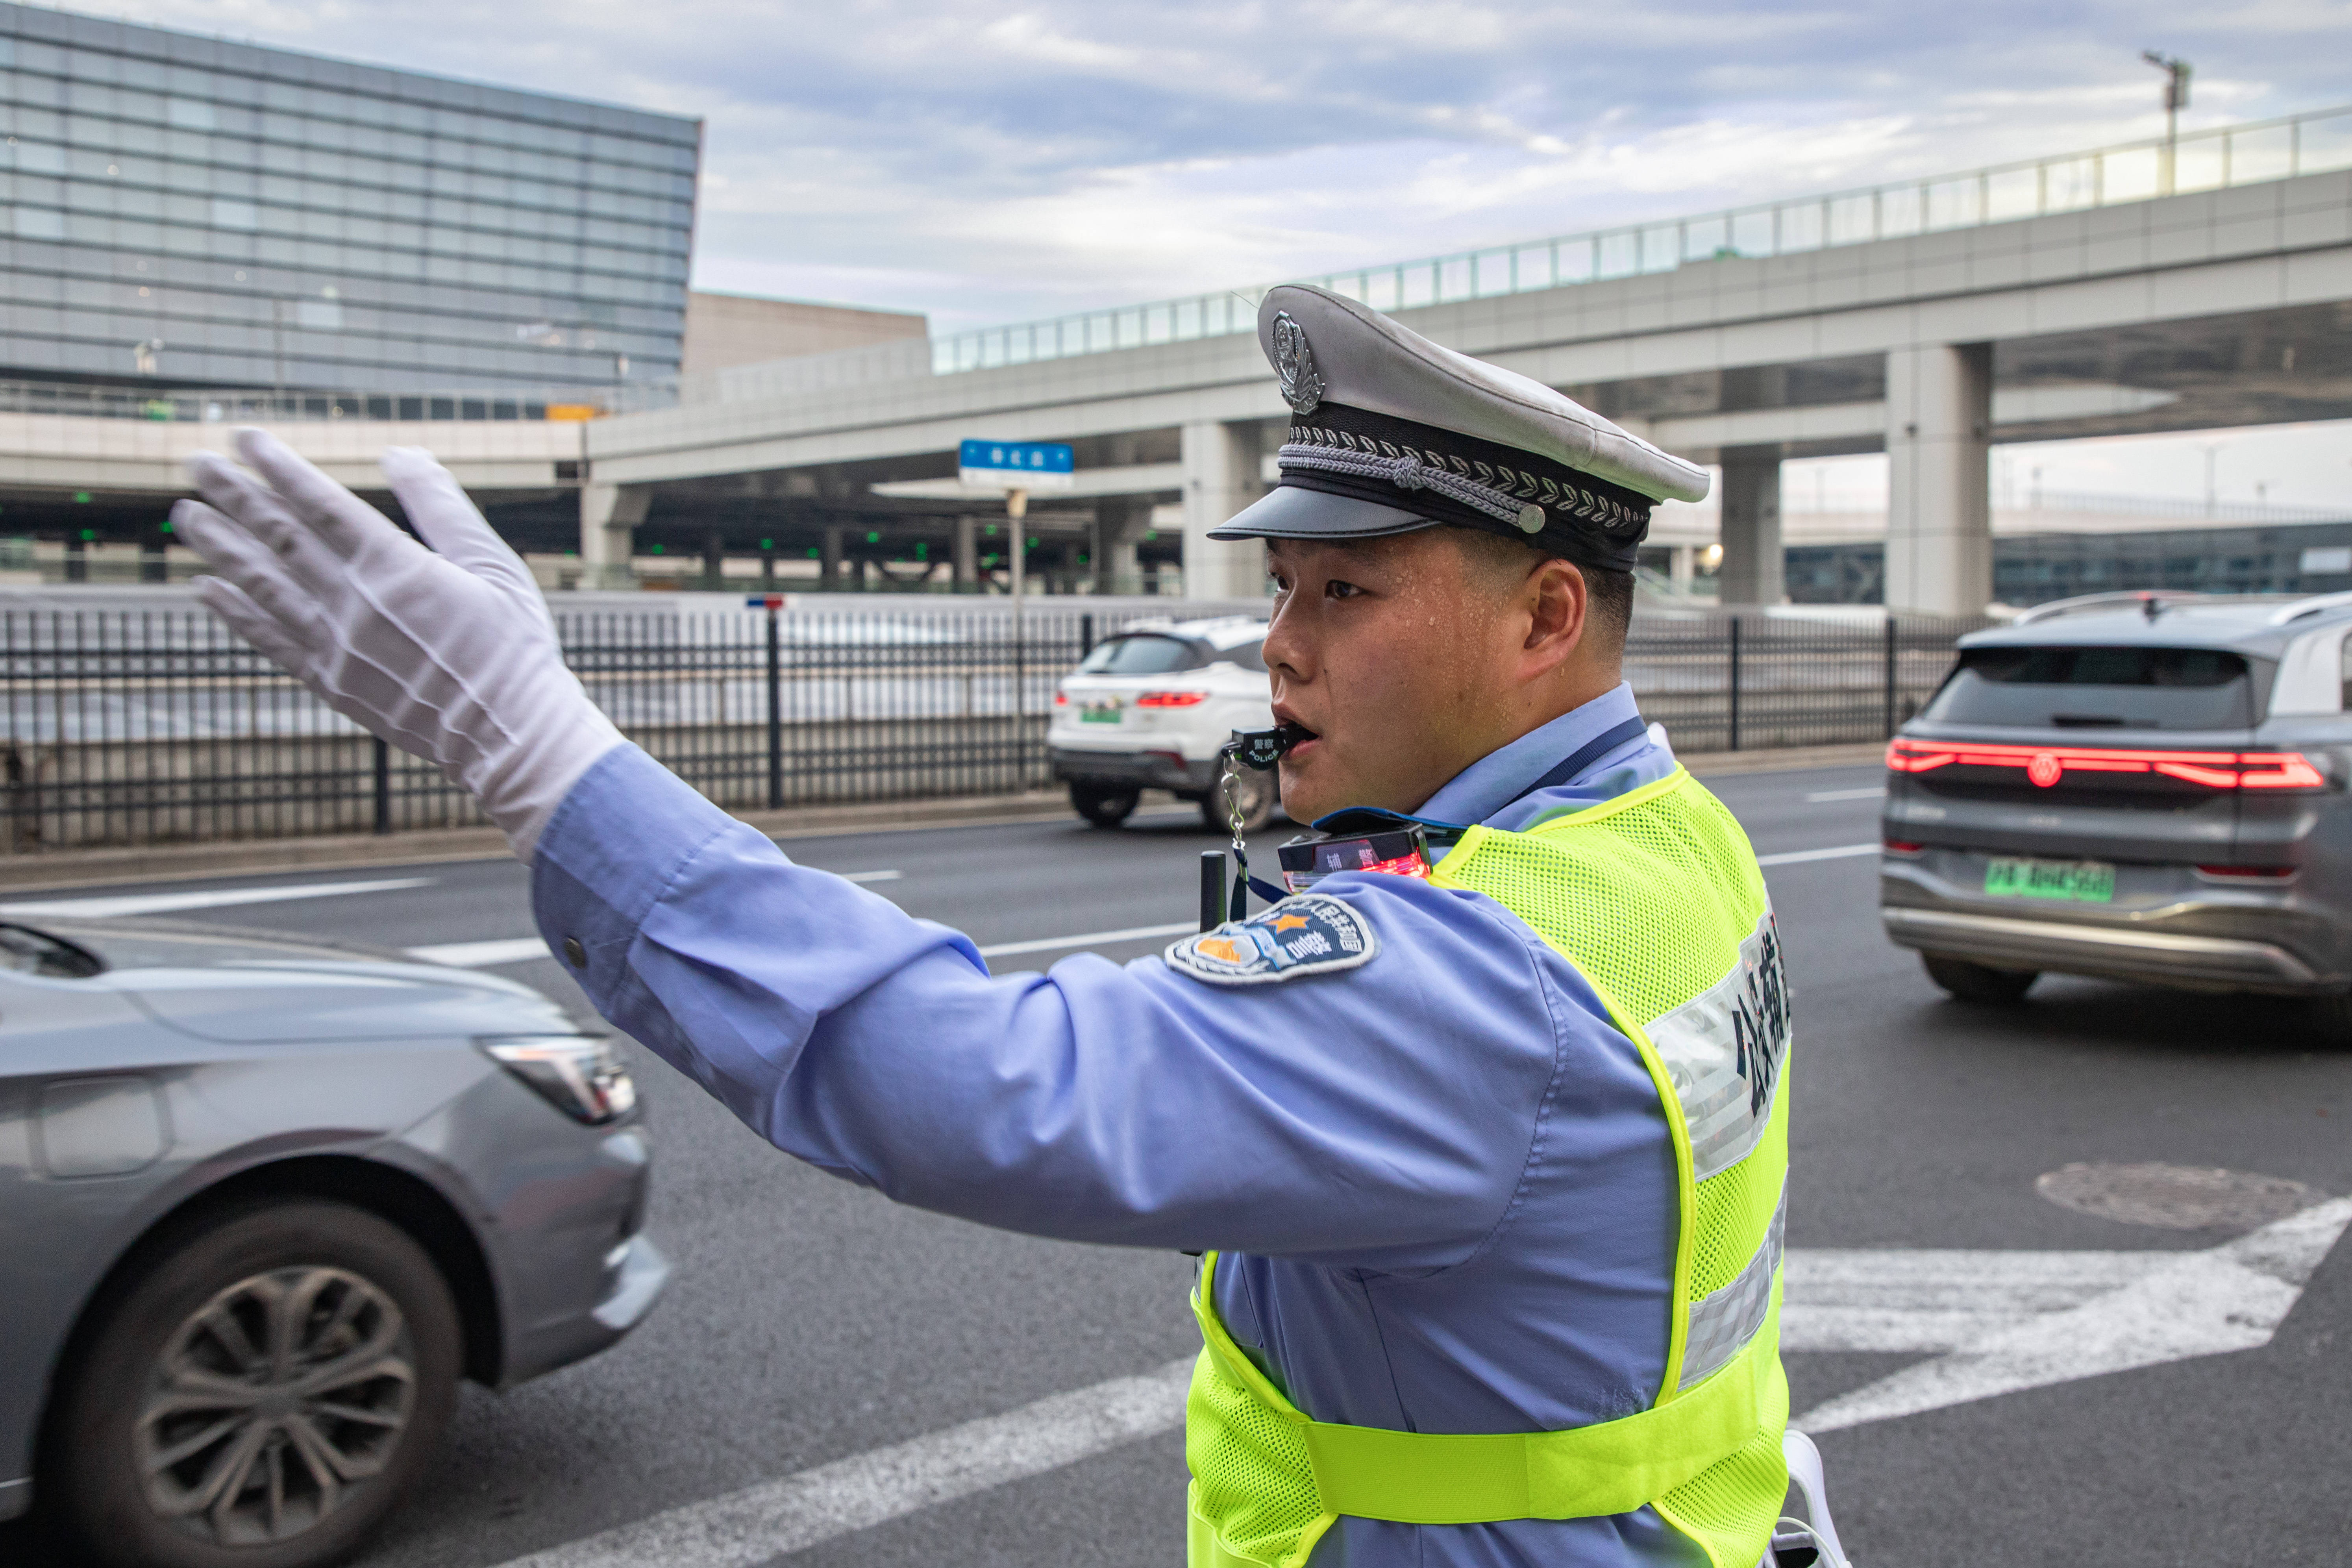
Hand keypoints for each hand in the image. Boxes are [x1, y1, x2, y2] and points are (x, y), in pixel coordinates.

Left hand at [173, 428, 622, 858]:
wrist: (510, 734)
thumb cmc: (513, 646)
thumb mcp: (493, 564)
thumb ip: (442, 507)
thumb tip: (400, 454)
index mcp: (396, 567)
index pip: (321, 503)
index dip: (279, 467)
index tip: (246, 439)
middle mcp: (354, 602)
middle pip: (279, 537)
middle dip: (235, 495)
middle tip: (197, 463)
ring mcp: (336, 645)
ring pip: (262, 584)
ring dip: (220, 546)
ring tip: (187, 515)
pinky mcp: (331, 681)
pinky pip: (269, 640)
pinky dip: (234, 612)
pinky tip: (206, 588)